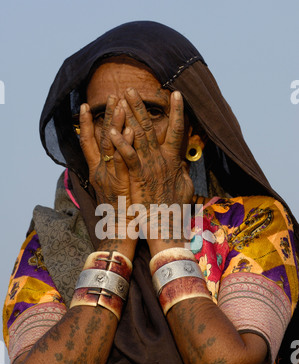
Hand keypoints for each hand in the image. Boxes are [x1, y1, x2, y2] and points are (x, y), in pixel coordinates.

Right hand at [79, 96, 134, 238]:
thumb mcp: (115, 191)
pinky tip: (130, 130)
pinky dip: (125, 145)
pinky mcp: (121, 184)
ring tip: (120, 103)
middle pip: (100, 138)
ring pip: (110, 146)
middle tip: (111, 96)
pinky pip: (123, 161)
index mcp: (98, 172)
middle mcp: (100, 171)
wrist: (117, 234)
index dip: (88, 125)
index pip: (89, 143)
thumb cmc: (119, 214)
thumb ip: (116, 175)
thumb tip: (122, 164)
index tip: (87, 107)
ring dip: (115, 123)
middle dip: (106, 116)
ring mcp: (109, 177)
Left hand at [109, 89, 193, 236]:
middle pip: (150, 128)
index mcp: (173, 161)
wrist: (167, 227)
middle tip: (131, 90)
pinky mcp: (138, 177)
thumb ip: (182, 172)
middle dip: (141, 107)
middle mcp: (161, 160)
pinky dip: (121, 143)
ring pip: (139, 136)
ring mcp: (150, 167)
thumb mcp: (184, 188)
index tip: (176, 95)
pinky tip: (112, 131)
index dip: (178, 112)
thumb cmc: (174, 209)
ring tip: (122, 98)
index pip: (176, 130)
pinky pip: (129, 157)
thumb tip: (182, 162)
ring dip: (129, 116)